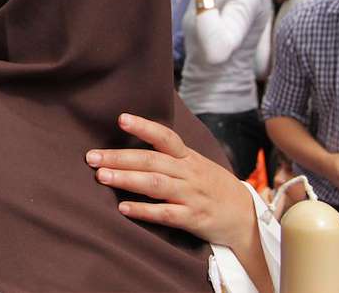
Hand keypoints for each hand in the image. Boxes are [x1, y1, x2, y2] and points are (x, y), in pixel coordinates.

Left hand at [86, 113, 255, 250]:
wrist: (247, 218)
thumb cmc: (212, 187)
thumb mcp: (195, 165)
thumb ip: (168, 156)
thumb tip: (129, 146)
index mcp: (188, 158)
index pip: (166, 137)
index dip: (144, 127)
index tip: (121, 119)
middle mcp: (189, 173)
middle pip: (151, 161)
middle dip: (119, 157)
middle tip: (91, 157)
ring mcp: (191, 196)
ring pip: (156, 185)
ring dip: (126, 179)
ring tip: (101, 176)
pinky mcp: (194, 219)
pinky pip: (166, 214)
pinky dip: (144, 211)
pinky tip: (123, 208)